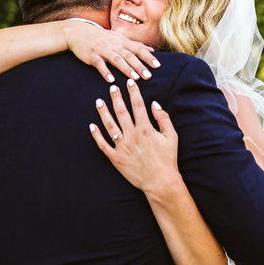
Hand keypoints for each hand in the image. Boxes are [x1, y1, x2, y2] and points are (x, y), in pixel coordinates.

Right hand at [64, 21, 160, 81]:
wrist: (79, 32)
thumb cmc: (102, 38)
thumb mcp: (119, 39)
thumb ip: (135, 45)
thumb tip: (151, 49)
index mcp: (122, 42)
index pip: (138, 49)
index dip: (148, 57)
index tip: (158, 66)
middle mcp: (114, 45)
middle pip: (129, 55)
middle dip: (140, 66)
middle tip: (149, 76)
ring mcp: (103, 50)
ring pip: (116, 60)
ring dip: (126, 69)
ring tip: (135, 79)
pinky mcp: (92, 56)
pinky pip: (100, 64)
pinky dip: (105, 72)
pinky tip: (111, 80)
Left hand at [89, 78, 178, 192]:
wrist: (160, 182)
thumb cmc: (167, 159)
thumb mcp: (171, 137)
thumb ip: (163, 118)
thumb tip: (154, 104)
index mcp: (145, 128)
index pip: (138, 105)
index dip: (133, 92)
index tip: (129, 82)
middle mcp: (132, 135)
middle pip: (121, 111)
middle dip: (116, 97)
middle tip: (111, 87)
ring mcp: (122, 147)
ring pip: (109, 125)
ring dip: (103, 112)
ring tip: (98, 102)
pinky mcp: (116, 158)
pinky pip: (103, 145)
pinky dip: (96, 135)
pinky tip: (92, 126)